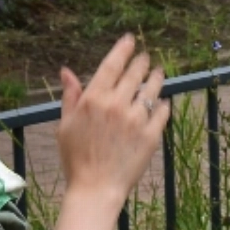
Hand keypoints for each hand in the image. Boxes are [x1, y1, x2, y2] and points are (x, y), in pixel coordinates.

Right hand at [56, 34, 167, 202]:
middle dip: (142, 62)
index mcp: (94, 99)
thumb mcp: (65, 125)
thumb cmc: (76, 158)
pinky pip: (163, 112)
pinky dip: (164, 105)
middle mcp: (117, 105)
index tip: (130, 40)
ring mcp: (137, 120)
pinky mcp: (151, 135)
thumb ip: (70, 96)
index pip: (112, 64)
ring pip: (152, 90)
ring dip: (156, 78)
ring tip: (159, 73)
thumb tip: (67, 71)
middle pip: (135, 74)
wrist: (95, 189)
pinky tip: (163, 102)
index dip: (123, 49)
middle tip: (146, 58)